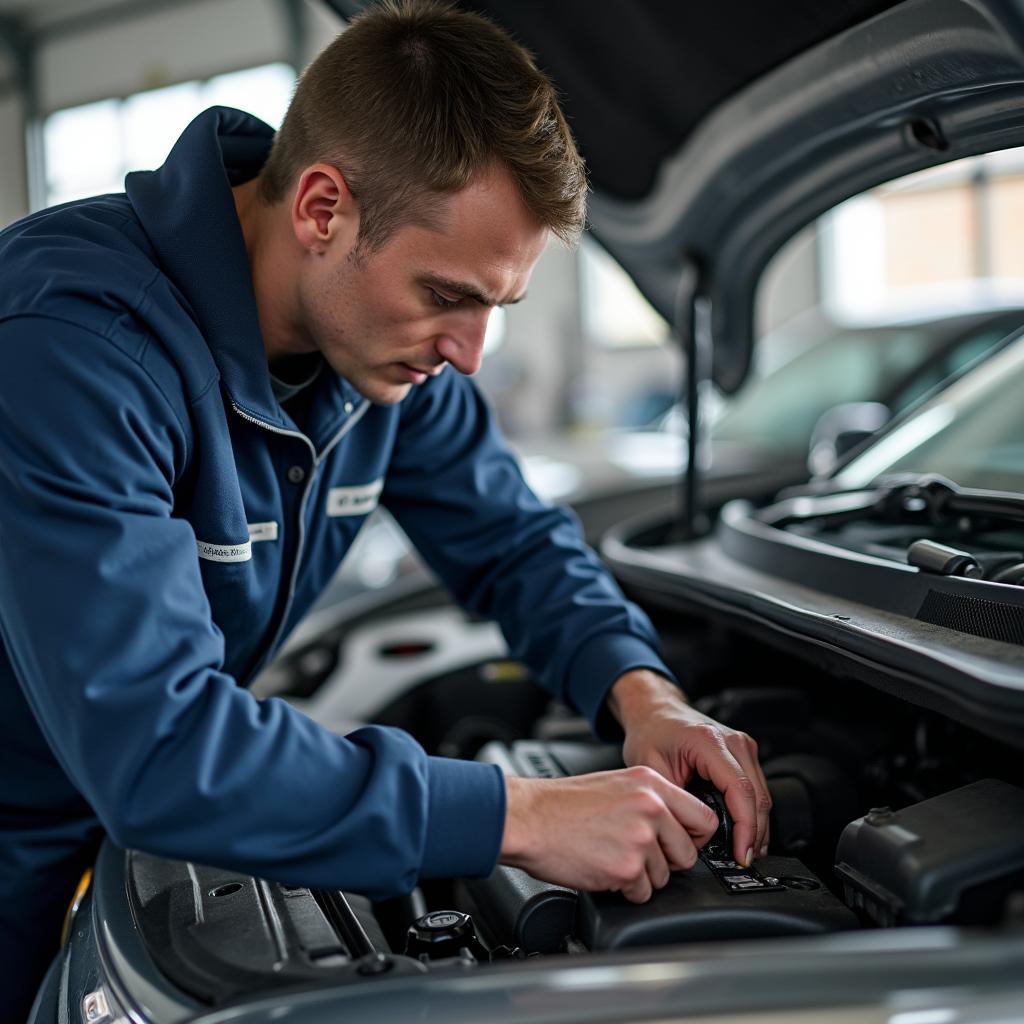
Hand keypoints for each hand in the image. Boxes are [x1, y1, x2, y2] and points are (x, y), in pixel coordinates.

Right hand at [499, 769, 718, 902]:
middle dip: (666, 862)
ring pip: (664, 876)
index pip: (703, 817)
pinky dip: (624, 889)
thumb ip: (651, 801)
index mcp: (650, 784)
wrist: (528, 818)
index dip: (695, 837)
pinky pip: (642, 893)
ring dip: (641, 876)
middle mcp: (650, 808)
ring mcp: (639, 838)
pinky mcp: (625, 868)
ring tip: (611, 856)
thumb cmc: (562, 804)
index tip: (683, 844)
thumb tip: (676, 827)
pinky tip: (603, 867)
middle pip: (687, 853)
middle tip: (638, 854)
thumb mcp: (615, 785)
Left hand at [608, 670, 770, 867]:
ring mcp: (742, 746)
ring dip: (757, 827)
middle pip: (757, 796)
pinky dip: (753, 813)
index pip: (739, 790)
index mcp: (709, 741)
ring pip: (762, 795)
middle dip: (754, 834)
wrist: (655, 711)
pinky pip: (756, 788)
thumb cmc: (650, 733)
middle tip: (743, 861)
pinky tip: (746, 834)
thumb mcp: (650, 769)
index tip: (740, 854)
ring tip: (745, 853)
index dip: (744, 828)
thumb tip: (691, 835)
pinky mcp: (744, 753)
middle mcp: (733, 741)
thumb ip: (673, 801)